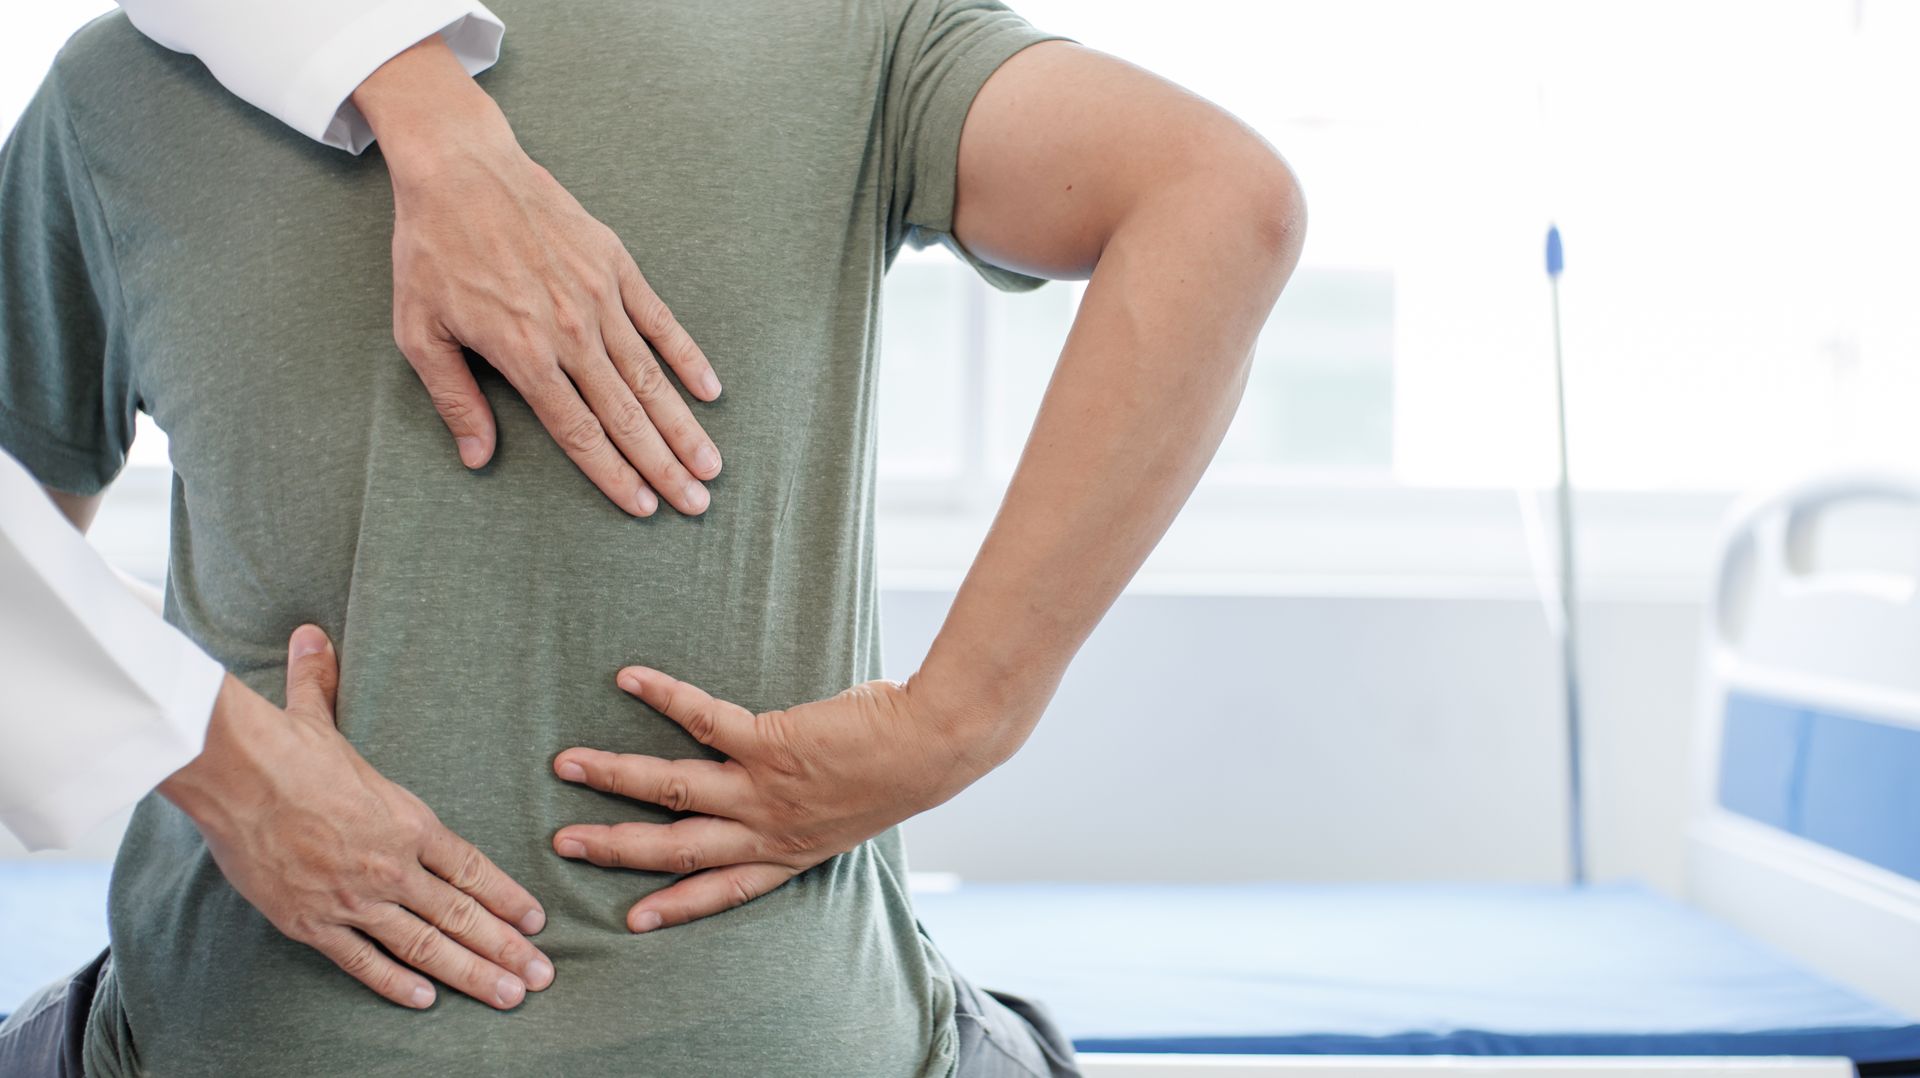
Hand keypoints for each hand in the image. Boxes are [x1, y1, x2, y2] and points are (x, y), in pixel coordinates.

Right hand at [160, 626, 553, 1009]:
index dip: (507, 897)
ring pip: (424, 945)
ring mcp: (353, 897)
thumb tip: (314, 637)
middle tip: (543, 975)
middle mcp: (391, 864)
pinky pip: (361, 961)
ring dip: (471, 973)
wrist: (233, 771)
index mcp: (407, 819)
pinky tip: (426, 1000)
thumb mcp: (317, 715)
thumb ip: (325, 685)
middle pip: (461, 915)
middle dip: (506, 948)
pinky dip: (395, 983)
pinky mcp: (310, 921)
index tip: (536, 920)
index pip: (472, 867)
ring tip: (509, 994)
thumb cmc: (281, 744)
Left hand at [352, 39, 721, 516]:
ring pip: (649, 376)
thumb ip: (454, 398)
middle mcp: (569, 331)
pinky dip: (686, 357)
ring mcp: (598, 296)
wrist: (460, 167)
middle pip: (626, 415)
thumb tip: (478, 457)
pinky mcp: (615, 265)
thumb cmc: (432, 250)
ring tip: (711, 463)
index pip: (579, 431)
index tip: (644, 507)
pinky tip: (709, 391)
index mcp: (523, 353)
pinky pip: (660, 320)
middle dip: (664, 465)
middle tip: (697, 503)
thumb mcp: (418, 330)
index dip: (615, 475)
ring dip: (683, 425)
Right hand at [550, 668, 998, 931]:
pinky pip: (703, 718)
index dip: (677, 906)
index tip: (633, 920)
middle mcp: (770, 829)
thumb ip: (811, 810)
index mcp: (791, 851)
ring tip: (568, 764)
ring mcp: (765, 787)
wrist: (934, 747)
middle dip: (616, 850)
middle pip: (677, 848)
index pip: (723, 888)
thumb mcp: (849, 811)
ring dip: (614, 777)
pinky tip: (630, 678)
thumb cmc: (899, 770)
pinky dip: (663, 695)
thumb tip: (786, 789)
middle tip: (564, 844)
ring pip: (672, 789)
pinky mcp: (769, 741)